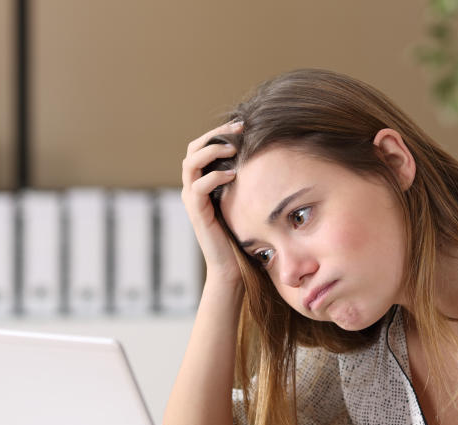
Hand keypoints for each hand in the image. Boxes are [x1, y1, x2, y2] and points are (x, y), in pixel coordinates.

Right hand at [181, 120, 243, 285]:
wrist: (232, 266)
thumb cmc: (241, 234)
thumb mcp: (245, 199)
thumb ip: (246, 180)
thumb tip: (267, 156)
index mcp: (202, 181)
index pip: (201, 146)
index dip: (218, 132)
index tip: (243, 125)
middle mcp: (192, 187)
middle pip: (192, 149)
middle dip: (215, 134)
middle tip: (238, 129)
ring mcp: (192, 200)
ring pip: (190, 163)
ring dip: (211, 150)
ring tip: (233, 148)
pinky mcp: (197, 213)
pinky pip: (198, 187)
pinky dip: (213, 176)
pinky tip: (232, 174)